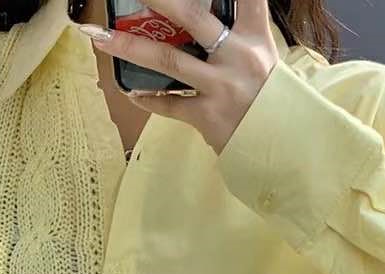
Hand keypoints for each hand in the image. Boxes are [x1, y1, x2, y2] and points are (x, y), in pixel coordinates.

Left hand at [82, 0, 278, 154]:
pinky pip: (170, 105)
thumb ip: (238, 31)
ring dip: (130, 48)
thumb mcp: (262, 56)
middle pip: (192, 17)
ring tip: (101, 38)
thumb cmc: (270, 97)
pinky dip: (149, 99)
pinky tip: (130, 92)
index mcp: (255, 35)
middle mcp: (237, 55)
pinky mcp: (207, 116)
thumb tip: (204, 19)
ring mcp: (221, 86)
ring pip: (168, 60)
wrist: (283, 146)